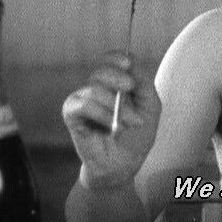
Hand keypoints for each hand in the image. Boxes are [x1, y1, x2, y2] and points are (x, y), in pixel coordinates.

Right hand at [62, 51, 160, 189]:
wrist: (124, 164)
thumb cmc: (137, 135)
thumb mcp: (150, 106)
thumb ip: (143, 83)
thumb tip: (131, 61)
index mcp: (116, 83)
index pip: (111, 59)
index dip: (117, 57)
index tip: (128, 63)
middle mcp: (98, 88)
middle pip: (102, 69)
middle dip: (119, 78)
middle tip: (130, 87)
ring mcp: (83, 99)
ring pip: (95, 87)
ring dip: (116, 106)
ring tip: (129, 123)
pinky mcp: (71, 114)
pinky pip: (84, 104)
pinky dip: (101, 114)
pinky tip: (110, 126)